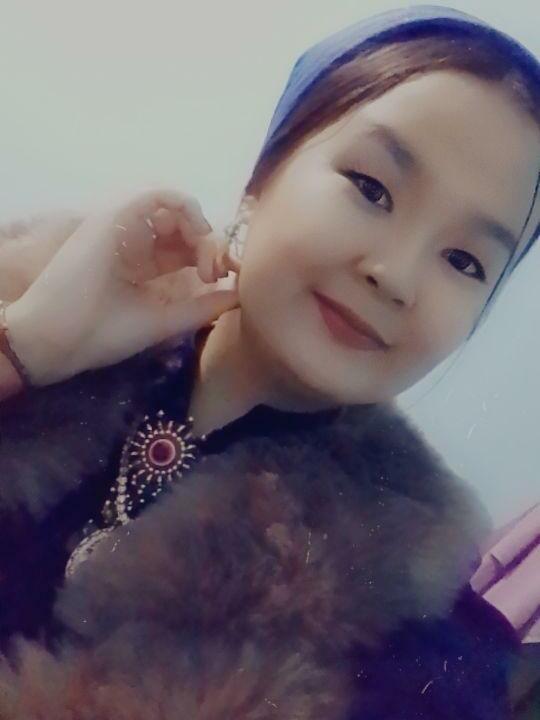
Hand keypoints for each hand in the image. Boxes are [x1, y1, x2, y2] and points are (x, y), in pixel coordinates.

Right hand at [4, 188, 240, 384]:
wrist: (58, 339)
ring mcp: (124, 226)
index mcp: (144, 265)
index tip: (218, 281)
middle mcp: (136, 242)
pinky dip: (185, 206)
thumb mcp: (163, 321)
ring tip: (205, 256)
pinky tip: (196, 232)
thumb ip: (201, 307)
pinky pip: (159, 194)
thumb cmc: (103, 334)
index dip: (211, 258)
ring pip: (176, 207)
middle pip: (187, 227)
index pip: (188, 249)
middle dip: (210, 244)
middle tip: (214, 272)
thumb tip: (239, 296)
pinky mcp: (116, 217)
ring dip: (200, 226)